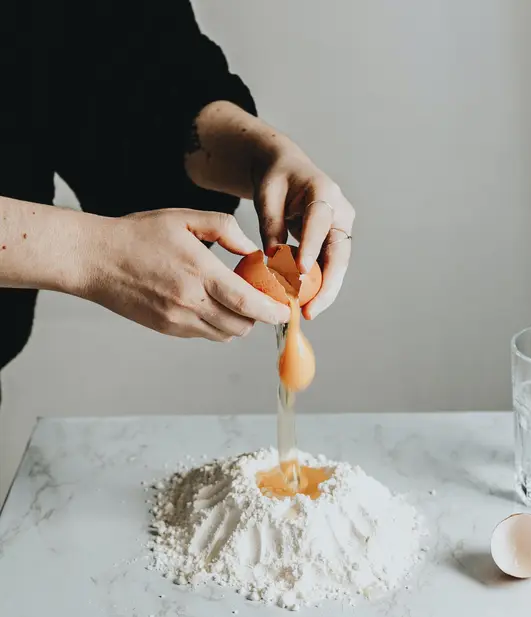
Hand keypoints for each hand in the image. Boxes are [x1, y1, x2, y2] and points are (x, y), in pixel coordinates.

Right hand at [81, 208, 289, 340]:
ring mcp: (177, 320)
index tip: (287, 310)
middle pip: (241, 325)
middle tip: (263, 300)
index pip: (248, 303)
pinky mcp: (167, 329)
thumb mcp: (183, 219)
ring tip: (237, 301)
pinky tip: (212, 304)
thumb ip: (224, 229)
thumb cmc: (138, 234)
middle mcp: (190, 302)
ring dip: (239, 322)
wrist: (95, 260)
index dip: (273, 311)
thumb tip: (252, 250)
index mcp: (199, 273)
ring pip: (225, 334)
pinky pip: (204, 335)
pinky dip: (217, 324)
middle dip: (258, 317)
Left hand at [253, 147, 354, 319]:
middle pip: (339, 253)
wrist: (288, 170)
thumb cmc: (276, 179)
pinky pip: (329, 268)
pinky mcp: (334, 243)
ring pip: (337, 266)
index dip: (311, 247)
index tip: (300, 272)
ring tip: (307, 313)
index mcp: (324, 192)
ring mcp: (340, 229)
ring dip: (324, 292)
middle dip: (327, 285)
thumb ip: (272, 226)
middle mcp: (340, 212)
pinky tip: (306, 304)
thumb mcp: (267, 196)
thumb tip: (274, 264)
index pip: (320, 222)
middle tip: (310, 309)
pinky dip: (318, 286)